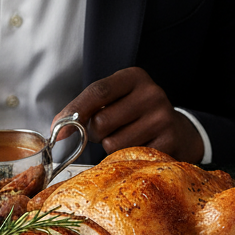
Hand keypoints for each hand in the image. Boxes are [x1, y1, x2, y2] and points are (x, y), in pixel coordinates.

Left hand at [54, 67, 203, 163]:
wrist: (177, 130)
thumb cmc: (135, 114)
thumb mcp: (115, 99)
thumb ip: (86, 107)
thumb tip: (57, 127)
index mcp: (134, 77)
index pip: (98, 91)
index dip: (75, 110)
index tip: (57, 128)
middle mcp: (151, 93)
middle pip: (101, 121)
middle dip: (96, 132)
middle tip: (110, 129)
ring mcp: (162, 118)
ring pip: (113, 143)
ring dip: (111, 146)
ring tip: (127, 137)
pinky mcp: (169, 143)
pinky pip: (129, 157)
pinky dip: (126, 157)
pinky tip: (139, 146)